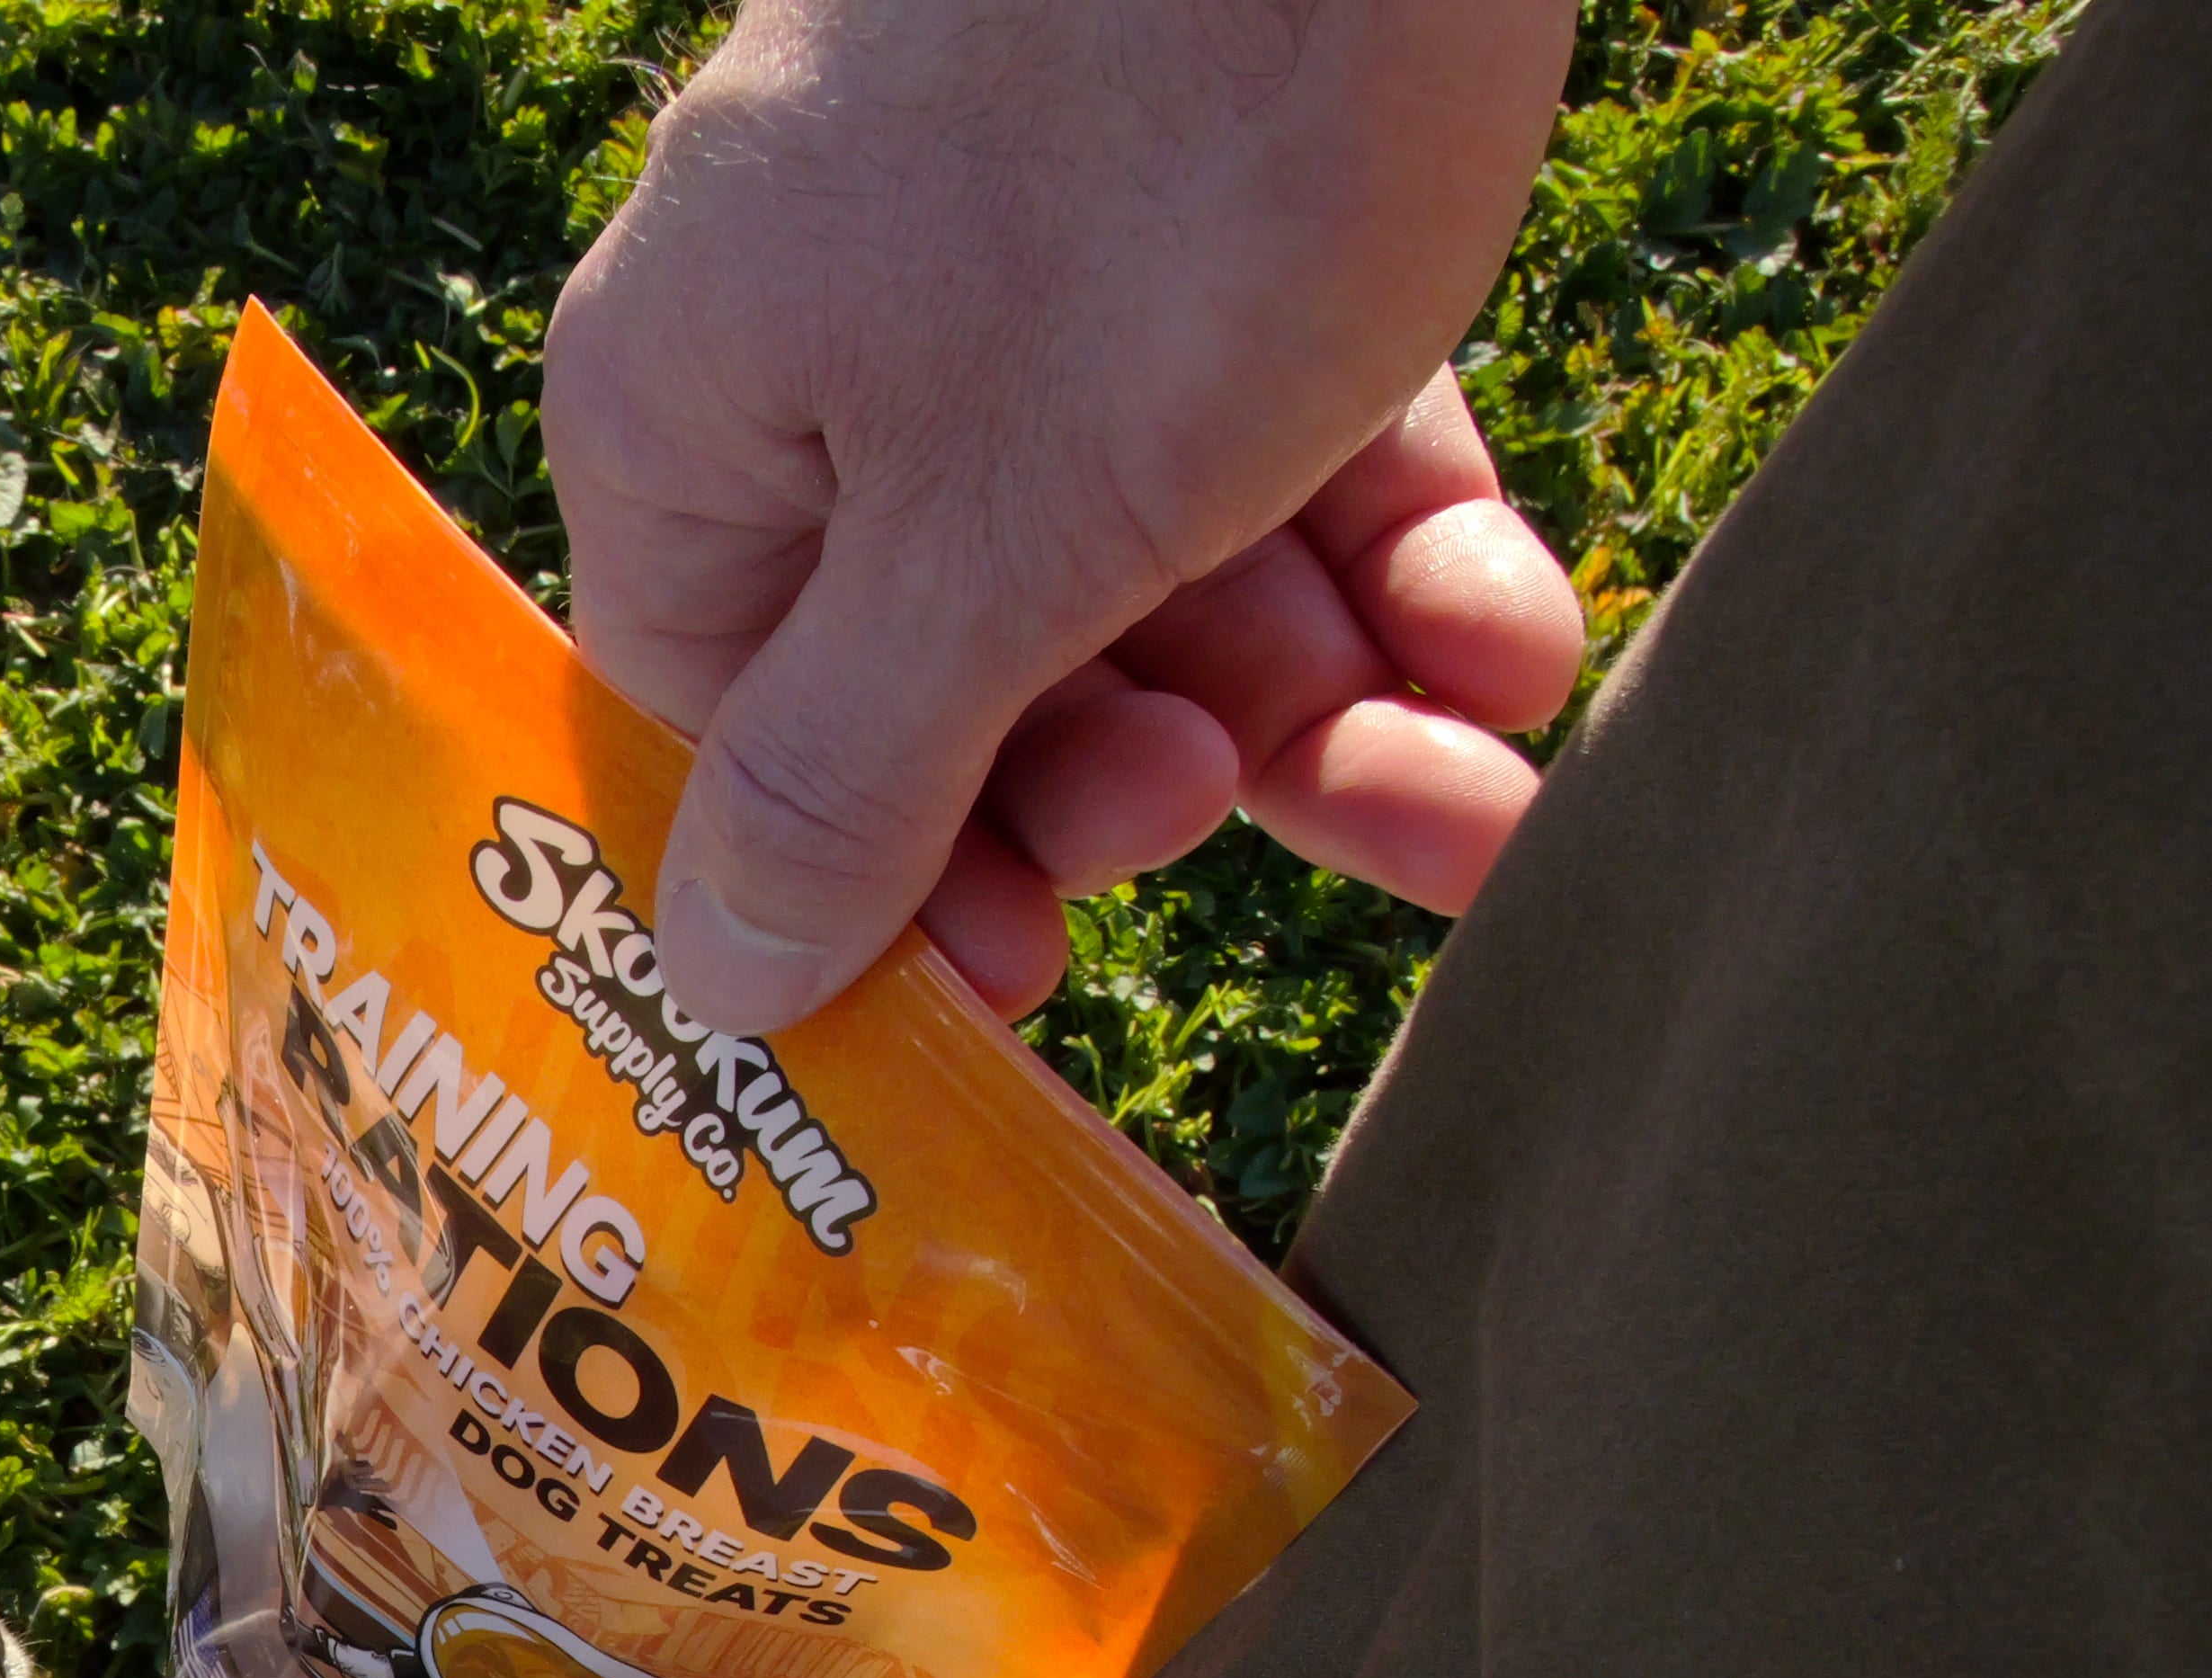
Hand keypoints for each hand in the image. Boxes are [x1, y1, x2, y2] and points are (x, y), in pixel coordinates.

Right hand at [543, 0, 1589, 1031]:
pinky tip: (1518, 632)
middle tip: (1271, 802)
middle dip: (1162, 781)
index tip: (1044, 991)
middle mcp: (827, 354)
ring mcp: (1025, 273)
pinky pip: (1275, 445)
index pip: (737, 737)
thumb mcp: (997, 533)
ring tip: (1482, 776)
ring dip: (1325, 707)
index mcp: (693, 424)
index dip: (893, 884)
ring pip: (1152, 576)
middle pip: (967, 672)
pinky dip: (1398, 555)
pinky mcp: (1215, 207)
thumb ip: (854, 773)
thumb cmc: (1151, 152)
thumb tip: (715, 980)